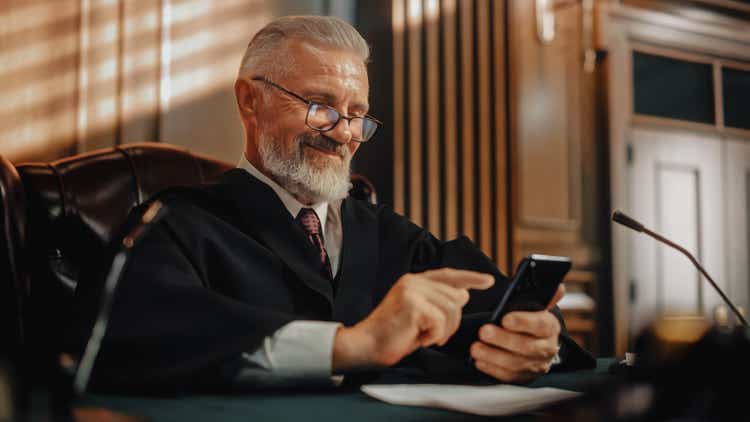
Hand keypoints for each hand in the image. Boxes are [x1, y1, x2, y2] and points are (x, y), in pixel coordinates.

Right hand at [333, 268, 493, 371]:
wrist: (366, 345)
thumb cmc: (392, 334)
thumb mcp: (420, 316)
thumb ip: (439, 302)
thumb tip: (464, 294)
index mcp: (414, 281)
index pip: (449, 274)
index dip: (470, 277)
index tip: (488, 281)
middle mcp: (413, 281)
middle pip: (456, 297)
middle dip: (452, 321)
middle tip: (434, 335)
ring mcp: (412, 291)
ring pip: (451, 310)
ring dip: (443, 330)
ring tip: (424, 336)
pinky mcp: (412, 305)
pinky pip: (440, 322)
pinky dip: (433, 336)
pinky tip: (418, 338)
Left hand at [470, 284, 564, 382]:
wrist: (535, 342)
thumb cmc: (529, 318)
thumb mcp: (535, 306)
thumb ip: (543, 295)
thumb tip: (558, 287)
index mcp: (549, 327)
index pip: (540, 325)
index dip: (523, 322)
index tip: (505, 318)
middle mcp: (546, 348)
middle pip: (526, 346)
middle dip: (502, 339)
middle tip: (483, 331)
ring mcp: (535, 365)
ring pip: (515, 363)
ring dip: (493, 356)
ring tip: (475, 348)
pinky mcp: (524, 378)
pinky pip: (508, 376)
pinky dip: (492, 368)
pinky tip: (479, 360)